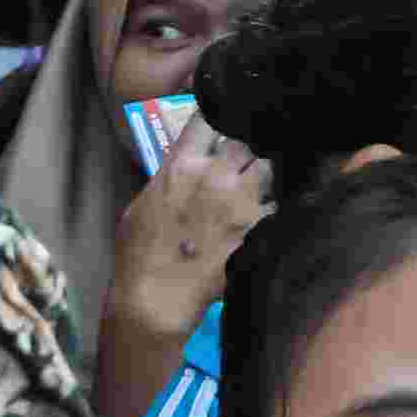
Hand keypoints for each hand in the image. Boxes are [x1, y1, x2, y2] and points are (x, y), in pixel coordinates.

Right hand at [108, 117, 272, 343]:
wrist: (157, 298)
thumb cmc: (138, 254)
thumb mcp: (142, 205)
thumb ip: (170, 179)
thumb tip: (186, 167)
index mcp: (181, 166)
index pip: (209, 119)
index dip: (218, 118)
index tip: (222, 125)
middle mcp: (216, 175)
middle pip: (246, 143)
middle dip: (243, 152)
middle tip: (238, 167)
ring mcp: (244, 201)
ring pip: (269, 168)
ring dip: (263, 177)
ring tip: (254, 192)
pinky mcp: (262, 228)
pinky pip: (277, 206)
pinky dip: (272, 210)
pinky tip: (263, 221)